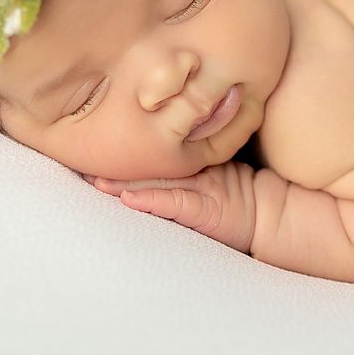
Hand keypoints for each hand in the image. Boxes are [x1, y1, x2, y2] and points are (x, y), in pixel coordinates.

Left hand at [82, 162, 257, 253]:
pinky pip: (174, 204)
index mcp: (191, 163)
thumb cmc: (240, 194)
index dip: (124, 146)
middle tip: (81, 154)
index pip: (152, 152)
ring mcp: (199, 189)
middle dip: (115, 162)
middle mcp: (191, 173)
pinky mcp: (205, 210)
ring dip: (123, 181)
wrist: (272, 214)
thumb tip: (150, 157)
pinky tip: (128, 198)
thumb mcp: (214, 171)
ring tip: (95, 179)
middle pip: (147, 164)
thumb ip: (187, 159)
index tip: (93, 140)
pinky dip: (151, 200)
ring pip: (156, 180)